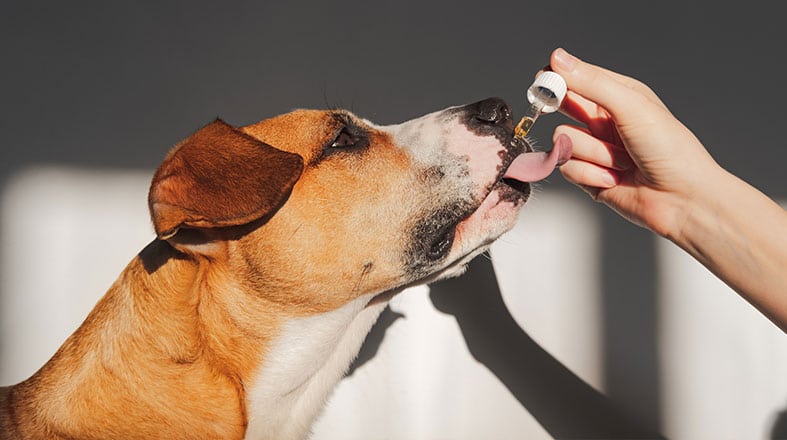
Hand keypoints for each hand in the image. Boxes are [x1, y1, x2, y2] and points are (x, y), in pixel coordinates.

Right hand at [549, 48, 721, 238]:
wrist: (682, 200)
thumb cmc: (671, 150)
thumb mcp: (632, 106)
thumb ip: (592, 84)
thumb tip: (559, 58)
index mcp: (618, 95)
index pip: (575, 77)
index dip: (555, 79)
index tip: (543, 84)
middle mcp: (603, 120)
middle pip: (560, 107)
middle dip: (563, 116)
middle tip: (565, 114)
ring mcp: (594, 148)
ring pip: (563, 140)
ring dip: (591, 152)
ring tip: (620, 161)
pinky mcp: (587, 175)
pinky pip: (567, 167)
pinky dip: (590, 174)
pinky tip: (614, 178)